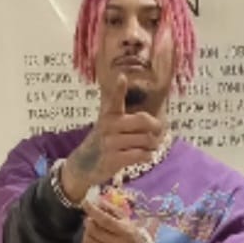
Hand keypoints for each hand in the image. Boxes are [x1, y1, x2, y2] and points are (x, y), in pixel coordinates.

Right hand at [60, 73, 162, 202]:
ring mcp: (110, 142)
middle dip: (156, 126)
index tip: (122, 77)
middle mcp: (109, 125)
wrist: (84, 165)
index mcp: (109, 114)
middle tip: (159, 131)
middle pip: (142, 120)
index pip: (115, 99)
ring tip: (151, 147)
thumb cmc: (104, 143)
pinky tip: (146, 156)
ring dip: (153, 145)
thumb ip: (128, 119)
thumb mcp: (108, 125)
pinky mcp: (113, 159)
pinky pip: (140, 154)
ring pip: (145, 139)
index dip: (119, 88)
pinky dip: (147, 156)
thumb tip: (158, 122)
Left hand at [81, 198, 150, 242]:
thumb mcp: (126, 220)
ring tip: (92, 230)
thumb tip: (95, 200)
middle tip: (90, 219)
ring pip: (88, 241)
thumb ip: (111, 209)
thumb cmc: (131, 236)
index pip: (105, 220)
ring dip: (87, 233)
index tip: (85, 202)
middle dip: (89, 222)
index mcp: (126, 233)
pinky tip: (92, 240)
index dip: (93, 210)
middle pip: (94, 230)